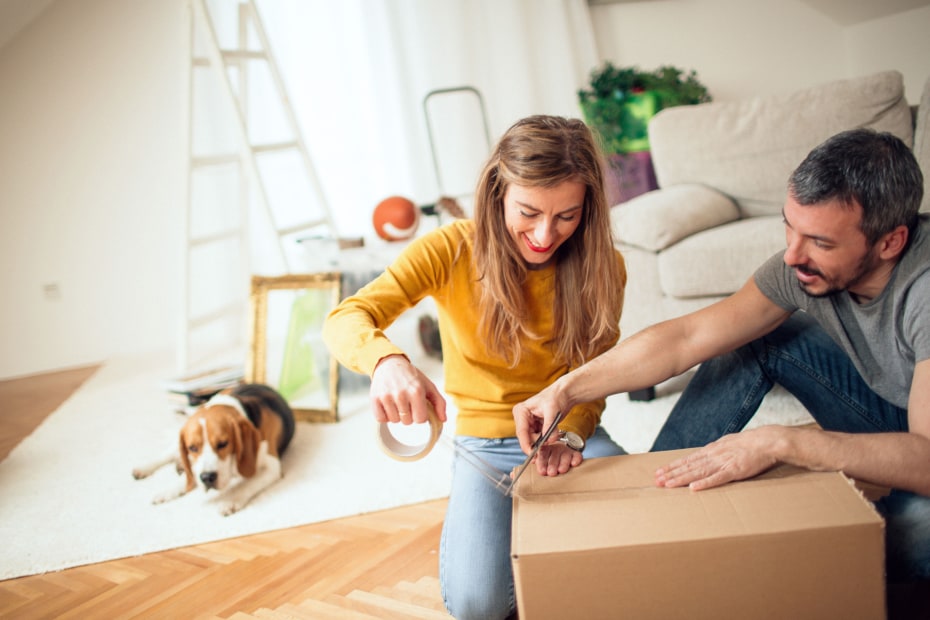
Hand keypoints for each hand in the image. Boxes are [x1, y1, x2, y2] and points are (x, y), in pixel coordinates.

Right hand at [370, 354, 446, 424]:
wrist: (390, 364)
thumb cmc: (411, 377)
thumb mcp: (428, 386)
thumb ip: (440, 403)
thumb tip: (443, 420)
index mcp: (416, 391)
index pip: (420, 420)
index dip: (420, 415)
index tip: (418, 407)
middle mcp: (401, 394)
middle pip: (407, 422)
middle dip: (408, 415)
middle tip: (406, 402)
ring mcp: (386, 396)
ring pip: (394, 421)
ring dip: (396, 415)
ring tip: (397, 401)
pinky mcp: (375, 398)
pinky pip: (381, 419)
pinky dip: (384, 415)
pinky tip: (388, 405)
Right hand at [512, 384, 567, 454]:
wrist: (564, 394)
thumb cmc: (557, 397)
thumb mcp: (553, 411)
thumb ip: (550, 427)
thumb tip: (549, 440)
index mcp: (521, 411)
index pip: (521, 431)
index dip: (526, 444)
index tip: (533, 454)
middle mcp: (522, 417)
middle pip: (526, 437)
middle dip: (536, 445)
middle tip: (546, 450)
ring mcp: (528, 423)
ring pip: (532, 439)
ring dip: (541, 443)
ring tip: (551, 441)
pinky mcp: (535, 427)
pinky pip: (538, 438)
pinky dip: (544, 441)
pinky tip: (550, 439)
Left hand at [533, 442, 582, 476]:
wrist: (564, 450)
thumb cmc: (549, 459)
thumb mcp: (541, 460)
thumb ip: (535, 462)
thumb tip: (524, 467)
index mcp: (545, 448)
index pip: (542, 454)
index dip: (542, 462)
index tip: (542, 471)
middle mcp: (555, 448)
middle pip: (554, 455)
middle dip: (552, 464)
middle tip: (551, 473)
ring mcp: (566, 450)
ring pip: (565, 455)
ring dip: (563, 463)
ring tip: (561, 470)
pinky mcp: (575, 453)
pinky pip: (576, 455)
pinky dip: (576, 459)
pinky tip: (574, 463)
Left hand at [654, 427, 780, 490]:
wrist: (767, 441)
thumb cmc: (749, 444)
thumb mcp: (728, 443)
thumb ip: (716, 451)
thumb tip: (705, 455)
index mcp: (712, 450)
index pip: (687, 459)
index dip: (672, 466)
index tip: (659, 471)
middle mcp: (713, 456)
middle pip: (688, 466)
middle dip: (671, 473)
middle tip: (656, 481)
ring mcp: (723, 463)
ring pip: (698, 472)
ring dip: (682, 479)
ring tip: (668, 485)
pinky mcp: (734, 471)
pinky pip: (717, 479)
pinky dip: (704, 483)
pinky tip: (693, 488)